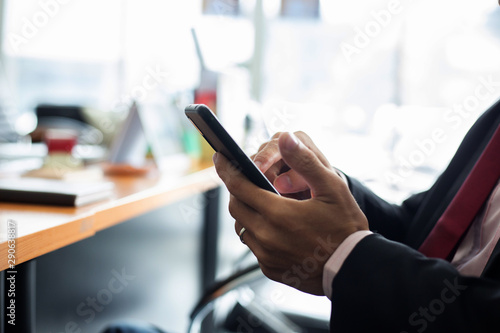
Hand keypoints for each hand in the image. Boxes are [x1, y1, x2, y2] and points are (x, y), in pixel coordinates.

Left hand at [213, 132, 367, 294]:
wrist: (354, 269)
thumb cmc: (345, 227)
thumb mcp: (332, 188)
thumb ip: (305, 162)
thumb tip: (285, 138)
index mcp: (277, 213)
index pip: (239, 186)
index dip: (227, 169)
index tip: (220, 158)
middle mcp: (266, 236)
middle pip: (236, 206)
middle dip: (237, 190)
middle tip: (245, 180)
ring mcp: (266, 255)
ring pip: (242, 227)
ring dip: (247, 212)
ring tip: (261, 203)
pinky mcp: (270, 268)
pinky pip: (253, 246)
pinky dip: (257, 233)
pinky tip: (273, 227)